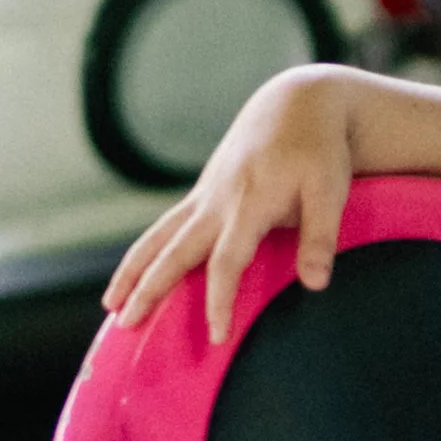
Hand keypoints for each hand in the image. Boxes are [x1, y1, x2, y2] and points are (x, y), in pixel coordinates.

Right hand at [103, 67, 352, 337]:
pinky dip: (145, 253)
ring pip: (158, 237)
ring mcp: (205, 196)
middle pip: (173, 251)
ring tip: (110, 305)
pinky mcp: (202, 193)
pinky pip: (165, 228)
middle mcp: (217, 201)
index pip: (226, 262)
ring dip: (132, 271)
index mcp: (248, 203)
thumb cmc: (318, 150)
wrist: (294, 104)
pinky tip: (134, 277)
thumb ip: (321, 237)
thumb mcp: (330, 190)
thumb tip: (315, 285)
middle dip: (148, 289)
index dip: (219, 300)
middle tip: (125, 325)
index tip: (216, 336)